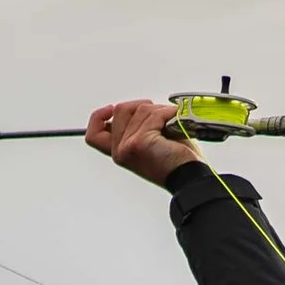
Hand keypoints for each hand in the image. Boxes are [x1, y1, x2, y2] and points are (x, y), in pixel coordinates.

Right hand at [85, 99, 199, 186]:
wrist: (191, 179)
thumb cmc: (177, 161)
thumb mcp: (150, 142)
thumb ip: (135, 127)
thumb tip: (135, 107)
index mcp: (119, 153)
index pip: (94, 134)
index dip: (98, 117)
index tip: (111, 109)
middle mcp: (119, 152)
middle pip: (120, 110)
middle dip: (141, 106)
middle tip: (159, 116)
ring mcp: (128, 147)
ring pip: (139, 109)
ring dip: (159, 111)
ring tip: (171, 125)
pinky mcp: (140, 142)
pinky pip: (154, 115)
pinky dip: (168, 114)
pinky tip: (176, 123)